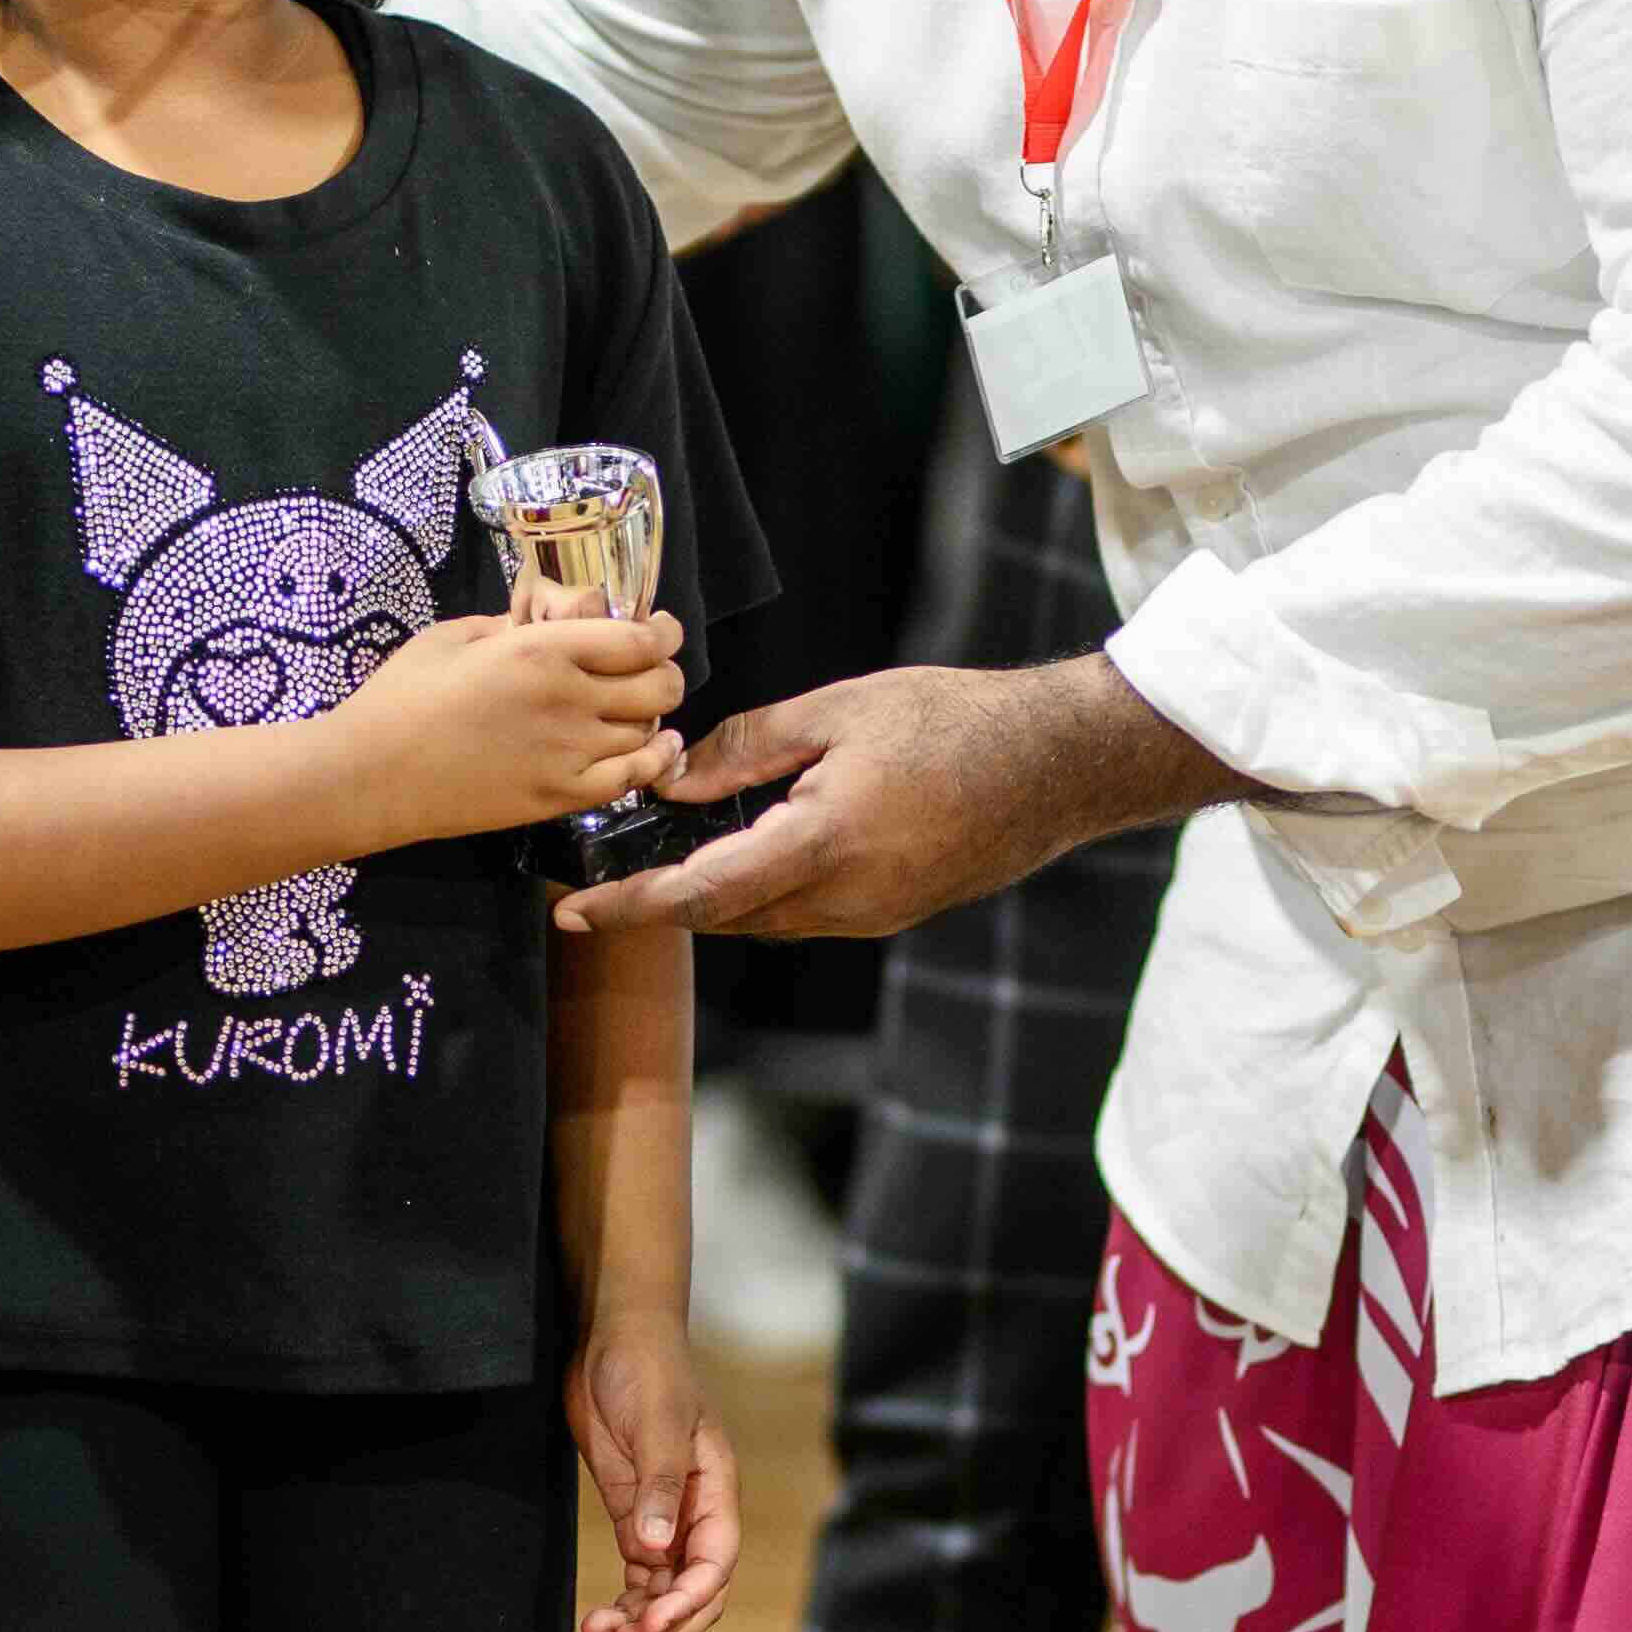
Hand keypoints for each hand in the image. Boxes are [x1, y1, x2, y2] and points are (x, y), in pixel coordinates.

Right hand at [341, 611, 684, 846]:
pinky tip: (654, 748)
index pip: (638, 639)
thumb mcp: (456, 636)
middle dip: (662, 671)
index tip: (660, 627)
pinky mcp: (560, 797)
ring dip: (650, 715)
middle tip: (646, 668)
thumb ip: (515, 625)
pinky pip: (631, 778)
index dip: (663, 631)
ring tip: (632, 707)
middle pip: (658, 685)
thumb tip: (551, 625)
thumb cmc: (401, 696)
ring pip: (649, 730)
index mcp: (541, 650)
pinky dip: (652, 761)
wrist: (371, 775)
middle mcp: (569, 701)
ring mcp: (569, 755)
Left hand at [552, 654, 1207, 942]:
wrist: (1056, 765)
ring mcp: (873, 917)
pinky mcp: (892, 916)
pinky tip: (751, 849)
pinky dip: (762, 893)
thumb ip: (748, 746)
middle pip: (725, 918)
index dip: (632, 908)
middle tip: (611, 869)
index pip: (704, 893)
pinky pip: (805, 916)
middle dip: (664, 900)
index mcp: (825, 842)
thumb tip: (674, 779)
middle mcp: (846, 899)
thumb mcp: (839, 710)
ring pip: (765, 922)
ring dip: (715, 898)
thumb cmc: (954, 721)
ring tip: (673, 854)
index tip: (575, 912)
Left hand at [564, 1306, 739, 1631]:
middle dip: (666, 1624)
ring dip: (640, 1619)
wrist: (613, 1338)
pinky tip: (599, 1616)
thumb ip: (660, 1485)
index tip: (650, 1622)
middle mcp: (696, 1514)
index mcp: (716, 1492)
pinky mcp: (632, 1516)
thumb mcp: (657, 1423)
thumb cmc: (648, 1368)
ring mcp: (664, 1518)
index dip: (688, 1600)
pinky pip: (639, 1574)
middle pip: (698, 1591)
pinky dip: (625, 1600)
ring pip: (665, 1590)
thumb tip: (654, 1548)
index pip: (715, 1564)